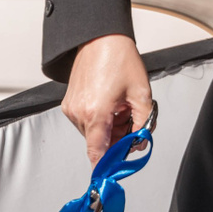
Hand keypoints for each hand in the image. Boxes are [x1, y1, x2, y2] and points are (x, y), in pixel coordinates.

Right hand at [60, 34, 152, 162]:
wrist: (100, 38)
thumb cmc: (120, 59)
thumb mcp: (141, 93)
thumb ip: (143, 123)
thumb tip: (140, 142)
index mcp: (96, 113)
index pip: (97, 153)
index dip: (107, 166)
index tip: (114, 172)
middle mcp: (78, 113)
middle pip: (99, 143)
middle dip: (117, 138)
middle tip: (131, 119)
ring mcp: (71, 108)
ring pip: (93, 132)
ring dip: (109, 127)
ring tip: (121, 105)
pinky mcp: (69, 103)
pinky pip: (86, 121)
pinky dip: (100, 118)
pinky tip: (111, 102)